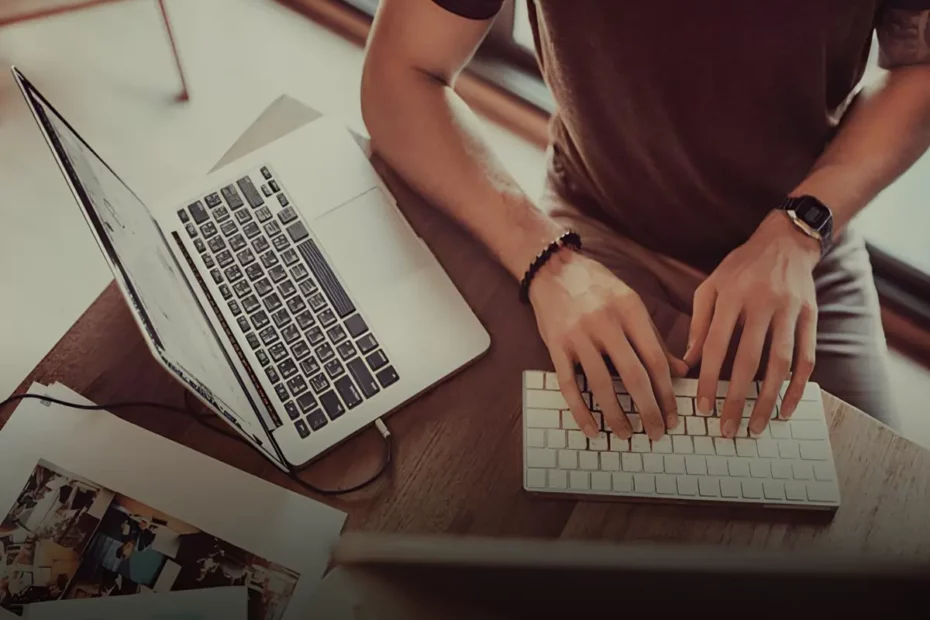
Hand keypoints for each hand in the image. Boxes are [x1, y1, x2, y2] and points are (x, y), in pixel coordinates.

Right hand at [529, 250, 687, 440]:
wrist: (551, 267)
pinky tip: (592, 428)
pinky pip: (569, 385)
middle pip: (633, 375)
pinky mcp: (555, 346)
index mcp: (629, 310)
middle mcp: (605, 322)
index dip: (667, 391)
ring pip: (601, 384)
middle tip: (657, 432)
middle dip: (649, 410)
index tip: (673, 414)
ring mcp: (577, 335)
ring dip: (616, 415)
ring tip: (627, 434)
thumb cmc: (595, 286)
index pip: (655, 358)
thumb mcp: (629, 302)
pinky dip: (581, 411)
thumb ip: (653, 337)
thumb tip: (680, 371)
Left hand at [684, 210, 820, 437]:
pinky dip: (797, 387)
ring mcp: (790, 311)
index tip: (702, 408)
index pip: (717, 345)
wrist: (786, 242)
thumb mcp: (711, 287)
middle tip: (728, 429)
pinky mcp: (811, 317)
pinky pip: (807, 358)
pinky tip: (786, 408)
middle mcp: (762, 303)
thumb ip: (700, 323)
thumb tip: (687, 363)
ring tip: (755, 426)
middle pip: (748, 360)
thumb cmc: (740, 268)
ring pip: (781, 364)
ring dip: (768, 400)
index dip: (708, 379)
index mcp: (732, 296)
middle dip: (737, 399)